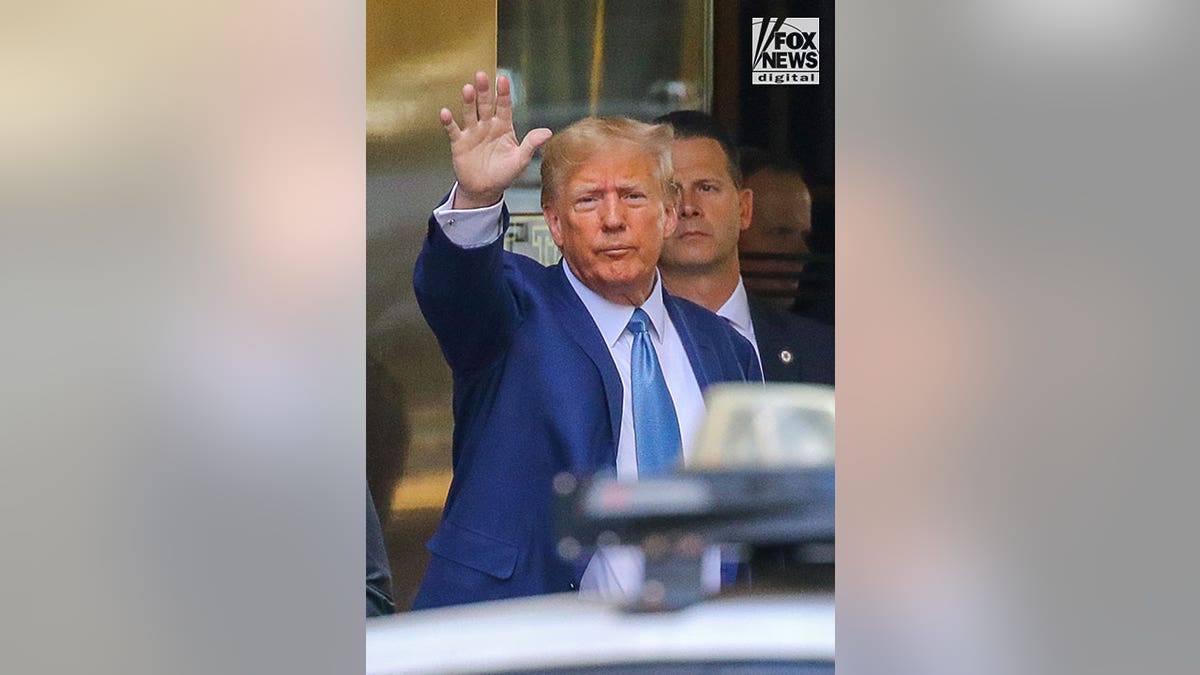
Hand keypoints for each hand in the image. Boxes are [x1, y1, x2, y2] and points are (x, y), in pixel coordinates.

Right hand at [440, 71, 551, 208]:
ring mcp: (472, 132)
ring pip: (470, 113)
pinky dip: (448, 122)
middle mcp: (487, 125)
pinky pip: (453, 130)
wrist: (485, 189)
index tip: (503, 80)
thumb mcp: (521, 160)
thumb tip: (548, 132)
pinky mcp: (459, 142)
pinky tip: (445, 113)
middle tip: (482, 75)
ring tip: (468, 89)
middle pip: (485, 104)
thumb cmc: (504, 174)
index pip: (504, 106)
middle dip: (484, 91)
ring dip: (468, 101)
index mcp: (503, 126)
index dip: (503, 93)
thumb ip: (531, 144)